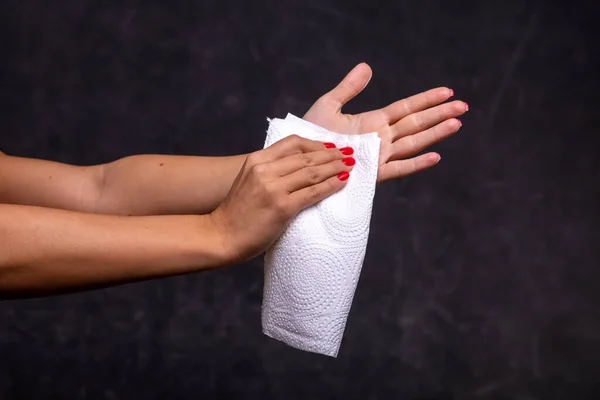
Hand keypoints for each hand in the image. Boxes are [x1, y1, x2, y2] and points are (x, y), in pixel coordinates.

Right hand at [210, 135, 354, 262]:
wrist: (220, 236)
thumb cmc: (237, 212)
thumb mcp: (248, 180)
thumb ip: (269, 170)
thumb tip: (298, 166)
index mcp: (256, 160)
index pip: (293, 143)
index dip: (316, 144)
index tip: (331, 147)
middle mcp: (265, 170)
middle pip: (306, 157)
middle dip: (331, 155)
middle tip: (348, 154)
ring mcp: (273, 189)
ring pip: (312, 172)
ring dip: (335, 167)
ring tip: (350, 166)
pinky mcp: (282, 207)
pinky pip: (313, 193)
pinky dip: (331, 185)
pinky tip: (342, 182)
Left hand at [303, 63, 468, 182]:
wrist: (300, 160)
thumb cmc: (312, 135)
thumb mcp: (329, 105)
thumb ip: (349, 88)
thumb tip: (366, 67)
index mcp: (373, 122)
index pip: (406, 108)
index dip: (426, 100)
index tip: (447, 92)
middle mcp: (381, 139)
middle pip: (416, 124)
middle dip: (439, 114)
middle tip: (463, 106)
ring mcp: (379, 156)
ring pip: (413, 143)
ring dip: (435, 133)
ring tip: (456, 123)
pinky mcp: (373, 173)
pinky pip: (398, 169)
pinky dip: (416, 164)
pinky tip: (436, 156)